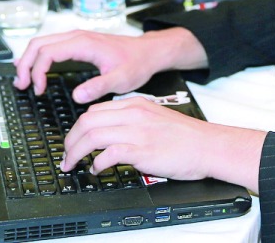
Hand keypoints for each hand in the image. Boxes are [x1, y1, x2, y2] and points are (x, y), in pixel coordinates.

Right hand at [14, 30, 163, 101]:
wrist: (148, 52)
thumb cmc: (137, 63)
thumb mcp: (121, 79)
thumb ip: (100, 86)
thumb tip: (78, 96)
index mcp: (85, 43)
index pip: (48, 52)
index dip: (37, 71)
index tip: (39, 90)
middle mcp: (78, 36)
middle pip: (39, 44)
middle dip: (25, 64)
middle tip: (21, 85)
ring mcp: (77, 37)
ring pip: (42, 42)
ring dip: (29, 60)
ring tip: (22, 80)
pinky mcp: (78, 42)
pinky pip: (50, 44)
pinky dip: (38, 56)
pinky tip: (33, 68)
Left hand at [63, 97, 265, 190]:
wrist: (207, 145)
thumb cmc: (185, 137)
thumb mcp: (154, 118)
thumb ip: (130, 121)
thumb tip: (107, 136)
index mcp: (135, 105)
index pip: (94, 111)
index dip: (77, 129)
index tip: (73, 142)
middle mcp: (133, 114)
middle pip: (87, 121)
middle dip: (70, 141)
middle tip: (67, 156)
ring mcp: (137, 131)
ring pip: (92, 135)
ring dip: (76, 153)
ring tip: (74, 165)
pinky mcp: (142, 149)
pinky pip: (109, 153)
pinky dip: (97, 163)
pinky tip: (97, 170)